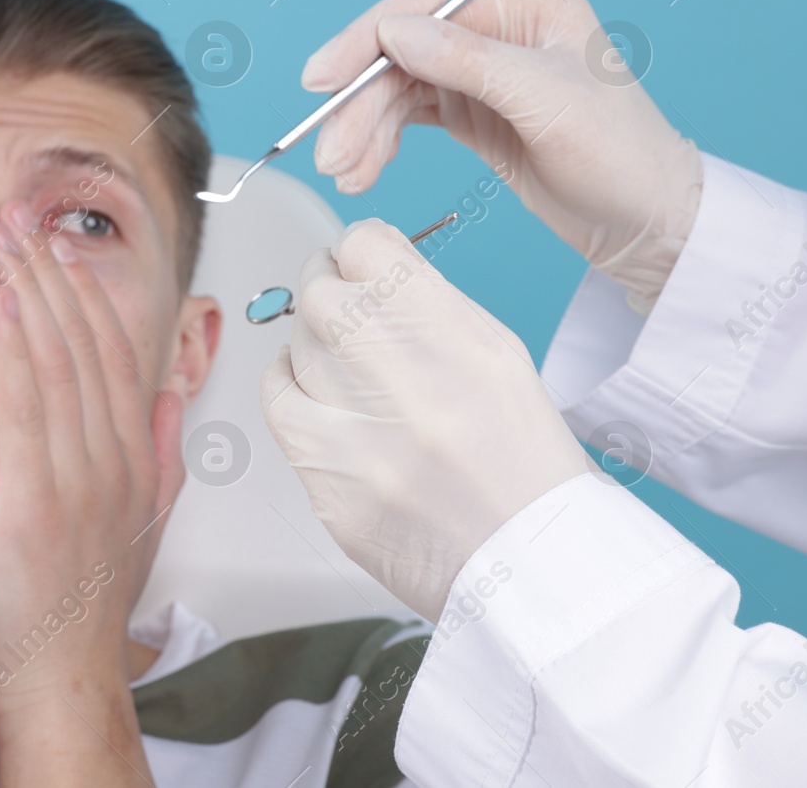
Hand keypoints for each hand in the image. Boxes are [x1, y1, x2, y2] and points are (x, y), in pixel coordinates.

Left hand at [0, 200, 183, 784]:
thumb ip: (156, 454)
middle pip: (80, 339)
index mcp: (126, 456)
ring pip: (53, 360)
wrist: (58, 680)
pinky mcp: (39, 504)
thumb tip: (170, 398)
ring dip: (23, 288)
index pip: (106, 348)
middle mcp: (111, 458)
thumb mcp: (136, 521)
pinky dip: (8, 351)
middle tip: (13, 216)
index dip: (79, 286)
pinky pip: (23, 410)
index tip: (50, 242)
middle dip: (44, 268)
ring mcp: (79, 479)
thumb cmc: (77, 605)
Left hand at [260, 219, 591, 621]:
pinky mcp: (325, 479)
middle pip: (320, 292)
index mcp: (454, 336)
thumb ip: (428, 303)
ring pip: (296, 345)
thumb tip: (367, 259)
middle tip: (344, 306)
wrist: (530, 559)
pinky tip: (309, 389)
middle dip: (327, 288)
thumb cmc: (518, 458)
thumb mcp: (497, 355)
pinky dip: (286, 386)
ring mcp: (357, 432)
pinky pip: (276, 404)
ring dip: (313, 344)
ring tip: (346, 366)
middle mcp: (401, 377)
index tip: (360, 262)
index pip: (365, 248)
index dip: (358, 249)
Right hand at [303, 0, 702, 310]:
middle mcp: (501, 33)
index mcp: (528, 7)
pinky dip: (381, 142)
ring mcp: (485, 75)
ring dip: (364, 130)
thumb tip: (393, 32)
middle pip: (402, 54)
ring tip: (347, 175)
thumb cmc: (622, 157)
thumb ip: (467, 61)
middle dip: (360, 104)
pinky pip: (410, 117)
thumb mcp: (546, 103)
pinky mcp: (475, 115)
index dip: (365, 41)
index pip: (425, 6)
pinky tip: (365, 169)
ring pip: (399, 89)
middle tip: (330, 153)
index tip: (321, 81)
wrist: (650, 224)